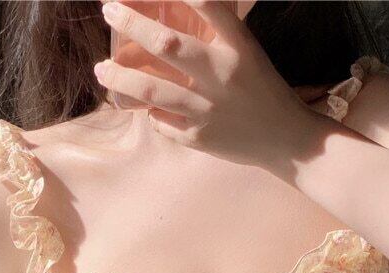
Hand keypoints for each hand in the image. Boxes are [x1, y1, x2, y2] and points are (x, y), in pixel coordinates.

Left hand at [94, 0, 319, 168]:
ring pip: (153, 91)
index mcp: (236, 49)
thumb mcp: (246, 51)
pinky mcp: (199, 139)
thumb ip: (218, 29)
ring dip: (121, 77)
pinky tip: (142, 105)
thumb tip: (177, 11)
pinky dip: (149, 111)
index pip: (206, 4)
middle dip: (131, 24)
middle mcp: (220, 77)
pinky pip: (162, 122)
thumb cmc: (263, 90)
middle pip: (167, 44)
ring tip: (102, 69)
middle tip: (109, 12)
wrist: (286, 142)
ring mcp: (207, 111)